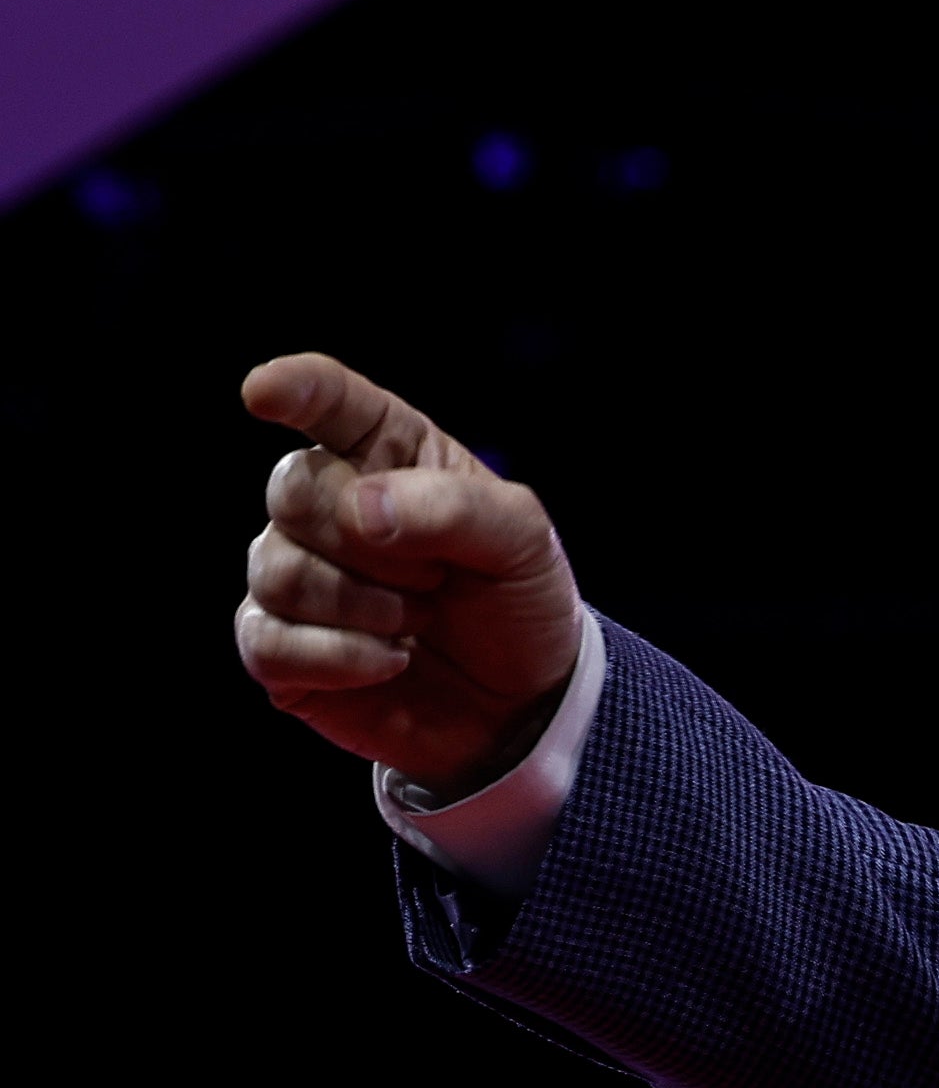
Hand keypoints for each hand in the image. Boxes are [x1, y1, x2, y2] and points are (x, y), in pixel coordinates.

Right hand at [232, 354, 583, 789]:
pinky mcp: (275, 645)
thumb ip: (456, 507)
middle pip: (292, 490)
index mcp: (389, 454)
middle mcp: (328, 503)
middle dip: (374, 543)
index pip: (332, 402)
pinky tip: (392, 659)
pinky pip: (267, 639)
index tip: (264, 390)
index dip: (296, 388)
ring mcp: (292, 573)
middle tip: (437, 576)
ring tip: (420, 617)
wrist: (521, 700)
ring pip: (278, 569)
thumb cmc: (518, 601)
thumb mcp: (524, 543)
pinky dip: (342, 657)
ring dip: (367, 605)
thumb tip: (362, 508)